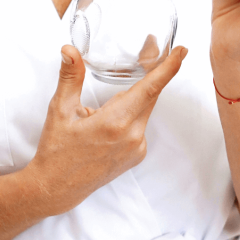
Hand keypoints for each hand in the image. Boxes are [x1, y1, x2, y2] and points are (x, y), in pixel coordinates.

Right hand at [27, 44, 187, 213]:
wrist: (57, 188)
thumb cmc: (57, 150)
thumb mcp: (60, 110)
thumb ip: (70, 77)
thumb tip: (70, 51)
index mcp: (115, 122)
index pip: (150, 88)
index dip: (169, 68)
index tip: (182, 51)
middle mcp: (132, 137)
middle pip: (150, 95)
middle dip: (151, 73)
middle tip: (147, 51)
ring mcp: (137, 148)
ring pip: (143, 110)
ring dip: (134, 98)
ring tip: (103, 107)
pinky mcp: (137, 155)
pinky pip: (139, 125)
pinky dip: (129, 116)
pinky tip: (106, 125)